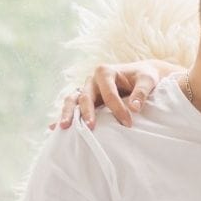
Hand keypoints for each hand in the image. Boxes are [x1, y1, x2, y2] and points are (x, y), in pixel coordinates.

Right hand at [54, 59, 182, 128]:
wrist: (140, 76)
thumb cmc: (144, 77)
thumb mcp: (147, 81)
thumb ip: (141, 92)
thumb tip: (134, 107)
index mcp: (105, 71)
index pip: (109, 93)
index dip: (117, 109)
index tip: (128, 124)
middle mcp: (92, 80)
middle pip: (85, 96)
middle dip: (87, 112)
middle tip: (90, 127)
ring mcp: (86, 90)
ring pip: (73, 100)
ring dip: (68, 114)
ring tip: (64, 128)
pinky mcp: (85, 99)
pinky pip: (72, 108)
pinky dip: (65, 116)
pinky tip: (53, 128)